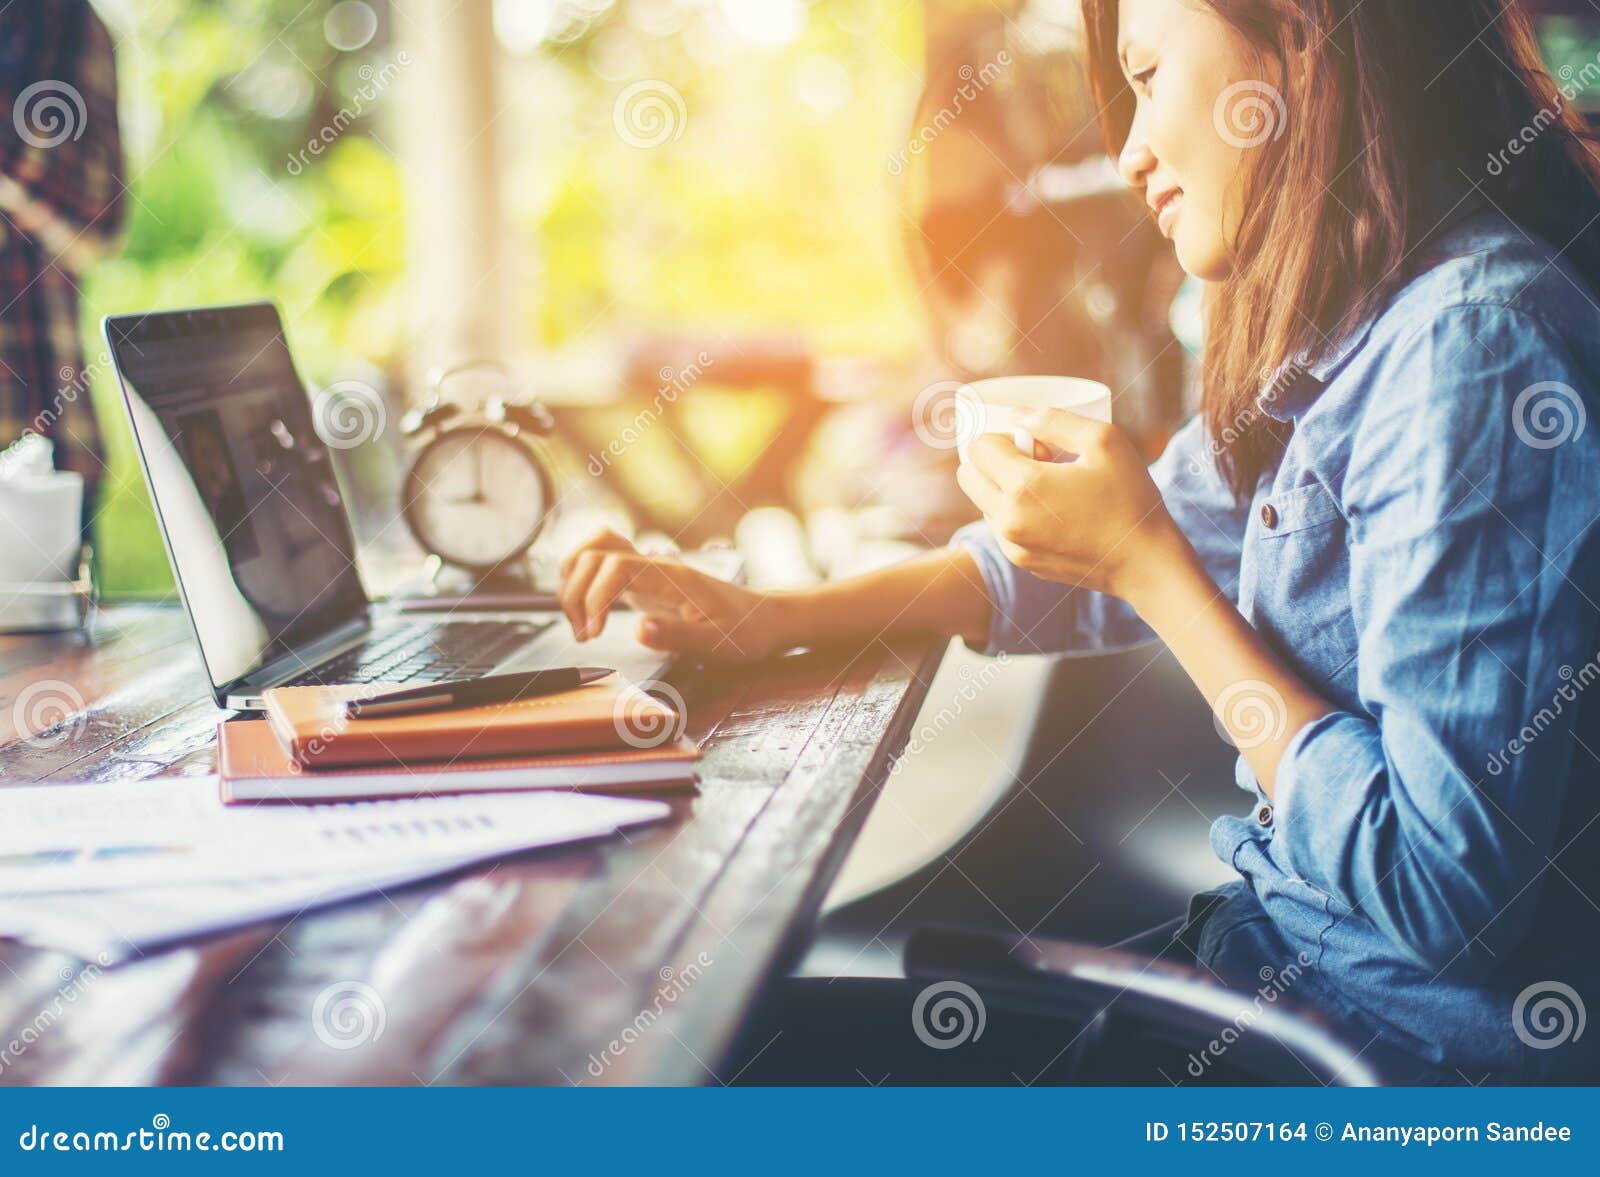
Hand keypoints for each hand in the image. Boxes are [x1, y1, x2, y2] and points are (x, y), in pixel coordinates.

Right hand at [557, 528, 791, 656]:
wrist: (763, 619)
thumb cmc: (745, 631)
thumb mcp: (718, 643)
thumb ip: (678, 637)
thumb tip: (640, 630)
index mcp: (672, 576)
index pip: (615, 566)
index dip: (595, 597)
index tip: (594, 632)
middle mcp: (656, 566)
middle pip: (594, 554)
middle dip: (577, 593)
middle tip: (584, 634)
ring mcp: (648, 570)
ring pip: (593, 551)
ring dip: (574, 583)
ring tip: (580, 623)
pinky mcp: (644, 580)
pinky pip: (602, 563)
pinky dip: (583, 581)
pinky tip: (587, 611)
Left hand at [954, 408, 1187, 607]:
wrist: (1144, 561)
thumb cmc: (1130, 497)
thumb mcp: (1103, 440)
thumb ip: (1054, 420)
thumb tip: (1016, 415)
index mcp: (1023, 486)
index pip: (978, 448)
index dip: (1003, 437)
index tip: (1036, 445)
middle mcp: (1007, 519)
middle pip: (968, 475)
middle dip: (992, 460)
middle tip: (1036, 463)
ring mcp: (1011, 545)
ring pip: (981, 502)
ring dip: (1002, 488)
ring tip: (1048, 488)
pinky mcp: (1021, 561)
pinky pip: (999, 527)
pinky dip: (1014, 513)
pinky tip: (1053, 512)